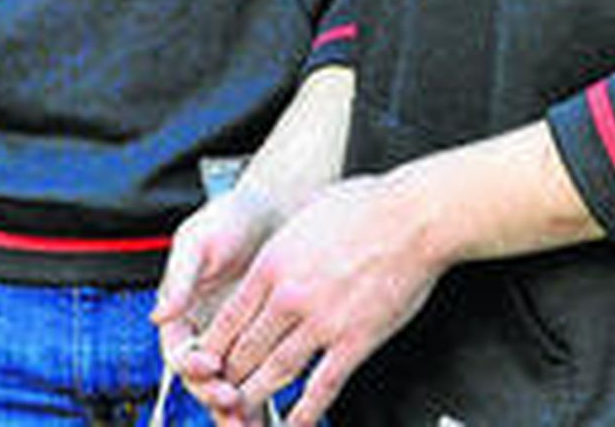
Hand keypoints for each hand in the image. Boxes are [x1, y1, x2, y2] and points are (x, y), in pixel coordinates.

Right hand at [150, 186, 285, 421]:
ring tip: (252, 423)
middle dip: (215, 398)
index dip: (190, 366)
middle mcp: (201, 329)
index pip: (177, 352)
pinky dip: (260, 399)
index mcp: (179, 309)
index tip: (211, 366)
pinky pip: (255, 378)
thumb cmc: (229, 219)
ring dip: (235, 410)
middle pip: (200, 380)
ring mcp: (230, 339)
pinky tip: (273, 416)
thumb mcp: (198, 243)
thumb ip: (179, 280)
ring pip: (226, 387)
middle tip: (235, 404)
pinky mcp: (259, 342)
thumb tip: (157, 315)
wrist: (273, 211)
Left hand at [187, 175, 443, 426]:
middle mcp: (289, 295)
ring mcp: (322, 321)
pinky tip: (294, 423)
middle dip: (229, 375)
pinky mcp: (355, 340)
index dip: (215, 344)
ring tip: (240, 411)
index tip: (206, 358)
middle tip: (218, 391)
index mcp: (272, 264)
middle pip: (248, 347)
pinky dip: (306, 411)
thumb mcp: (301, 218)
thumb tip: (272, 256)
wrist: (408, 218)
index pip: (231, 315)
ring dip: (257, 395)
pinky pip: (324, 384)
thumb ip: (282, 245)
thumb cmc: (360, 209)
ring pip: (278, 370)